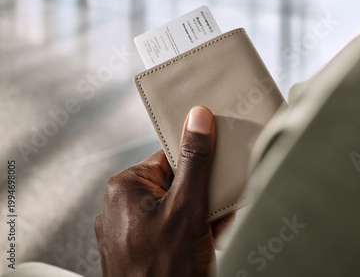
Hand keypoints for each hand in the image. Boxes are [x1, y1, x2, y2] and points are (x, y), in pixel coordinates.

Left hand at [95, 105, 234, 276]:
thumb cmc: (164, 272)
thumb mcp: (187, 208)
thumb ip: (194, 160)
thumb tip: (197, 118)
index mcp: (124, 187)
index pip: (167, 157)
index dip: (195, 163)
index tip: (215, 165)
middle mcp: (121, 207)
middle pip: (172, 182)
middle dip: (200, 193)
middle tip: (218, 202)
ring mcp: (129, 232)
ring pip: (173, 207)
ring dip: (199, 213)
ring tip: (214, 225)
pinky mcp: (139, 250)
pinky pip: (167, 229)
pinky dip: (190, 231)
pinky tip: (208, 237)